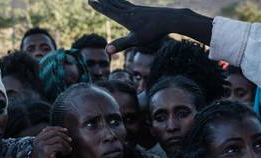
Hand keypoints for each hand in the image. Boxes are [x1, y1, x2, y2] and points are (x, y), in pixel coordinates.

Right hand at [32, 127, 71, 157]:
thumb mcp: (48, 148)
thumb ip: (51, 139)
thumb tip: (61, 130)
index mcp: (36, 139)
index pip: (48, 129)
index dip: (58, 128)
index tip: (66, 131)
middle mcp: (37, 141)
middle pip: (54, 132)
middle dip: (64, 136)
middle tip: (70, 141)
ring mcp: (41, 145)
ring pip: (58, 139)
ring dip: (66, 144)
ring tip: (68, 149)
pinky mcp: (46, 151)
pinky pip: (59, 146)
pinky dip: (65, 149)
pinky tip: (66, 153)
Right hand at [88, 0, 211, 52]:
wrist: (170, 19)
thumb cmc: (153, 31)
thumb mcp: (136, 40)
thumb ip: (120, 44)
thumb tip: (106, 50)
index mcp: (125, 18)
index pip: (108, 11)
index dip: (99, 6)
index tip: (90, 1)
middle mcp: (129, 12)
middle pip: (113, 5)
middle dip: (102, 2)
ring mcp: (136, 10)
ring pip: (120, 3)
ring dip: (111, 0)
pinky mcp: (143, 10)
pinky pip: (128, 5)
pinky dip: (122, 2)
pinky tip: (123, 4)